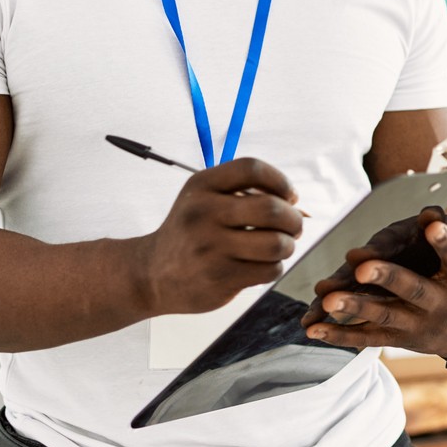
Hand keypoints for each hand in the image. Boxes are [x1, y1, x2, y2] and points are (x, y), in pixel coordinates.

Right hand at [138, 158, 303, 313]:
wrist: (151, 273)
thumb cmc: (190, 234)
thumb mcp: (203, 200)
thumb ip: (244, 193)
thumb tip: (296, 204)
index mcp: (201, 186)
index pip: (252, 169)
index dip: (280, 181)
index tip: (289, 196)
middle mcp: (204, 213)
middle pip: (272, 209)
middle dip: (294, 219)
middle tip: (293, 227)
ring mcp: (210, 247)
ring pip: (276, 244)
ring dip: (287, 246)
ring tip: (279, 247)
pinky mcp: (219, 277)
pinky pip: (268, 270)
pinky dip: (274, 268)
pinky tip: (261, 266)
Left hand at [303, 209, 446, 357]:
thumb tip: (443, 211)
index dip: (446, 243)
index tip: (432, 223)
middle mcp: (441, 305)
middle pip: (413, 290)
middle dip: (387, 278)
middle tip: (362, 267)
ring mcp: (418, 324)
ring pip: (385, 315)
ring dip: (356, 307)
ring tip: (329, 298)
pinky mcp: (398, 338)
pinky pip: (367, 338)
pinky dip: (340, 334)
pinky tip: (314, 328)